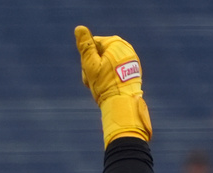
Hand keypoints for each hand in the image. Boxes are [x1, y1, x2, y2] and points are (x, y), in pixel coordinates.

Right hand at [74, 26, 150, 145]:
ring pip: (107, 62)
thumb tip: (79, 29)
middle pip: (100, 53)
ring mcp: (131, 59)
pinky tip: (108, 86)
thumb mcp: (90, 65)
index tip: (88, 71)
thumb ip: (85, 46)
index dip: (86, 58)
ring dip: (100, 72)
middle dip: (94, 66)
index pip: (93, 44)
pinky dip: (110, 76)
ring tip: (100, 85)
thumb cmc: (105, 85)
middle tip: (93, 80)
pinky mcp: (133, 69)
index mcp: (116, 43)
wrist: (122, 103)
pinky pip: (116, 69)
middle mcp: (126, 48)